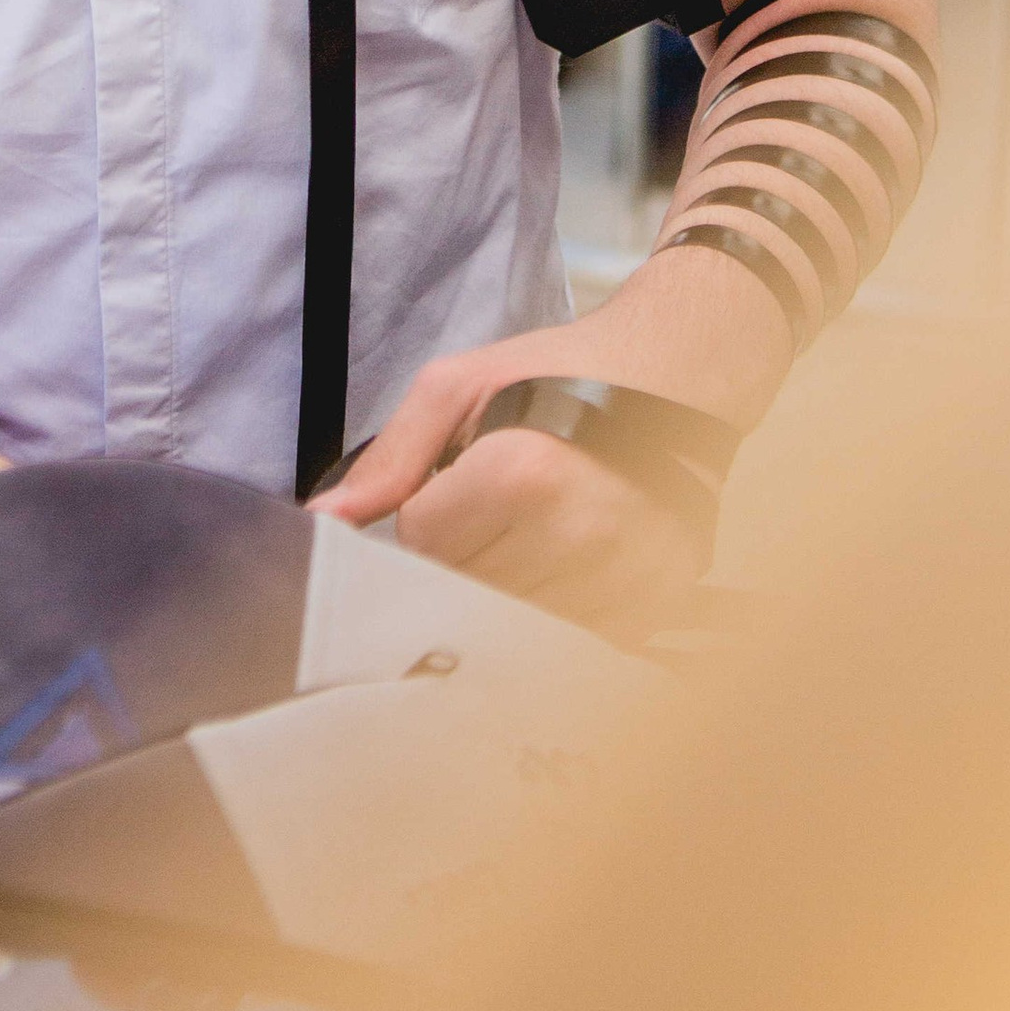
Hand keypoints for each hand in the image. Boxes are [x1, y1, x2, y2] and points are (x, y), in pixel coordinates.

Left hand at [314, 324, 717, 647]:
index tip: (461, 480)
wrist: (681, 373)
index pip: (424, 543)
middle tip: (498, 503)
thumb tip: (328, 521)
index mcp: (522, 475)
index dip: (431, 509)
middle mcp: (577, 537)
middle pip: (465, 589)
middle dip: (465, 550)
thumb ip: (390, 458)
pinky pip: (571, 638)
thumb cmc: (566, 372)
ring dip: (509, 581)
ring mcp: (623, 580)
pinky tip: (572, 555)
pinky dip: (558, 604)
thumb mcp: (461, 385)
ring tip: (537, 524)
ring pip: (513, 622)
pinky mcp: (653, 606)